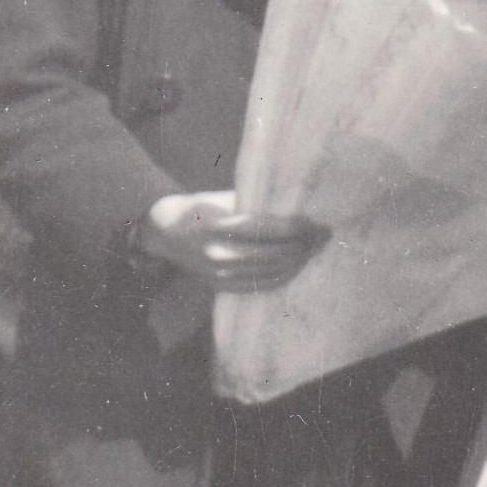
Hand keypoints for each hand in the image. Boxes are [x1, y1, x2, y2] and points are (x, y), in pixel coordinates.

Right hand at [133, 190, 326, 291]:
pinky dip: (282, 276)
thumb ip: (252, 206)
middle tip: (324, 236)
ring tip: (315, 249)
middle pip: (272, 254)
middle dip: (302, 245)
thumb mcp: (220, 200)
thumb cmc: (197, 209)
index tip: (315, 222)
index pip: (265, 230)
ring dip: (296, 261)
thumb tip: (291, 206)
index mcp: (218, 226)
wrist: (163, 234)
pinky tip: (296, 266)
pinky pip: (258, 285)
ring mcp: (219, 274)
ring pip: (269, 272)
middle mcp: (218, 254)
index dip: (293, 228)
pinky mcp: (220, 286)